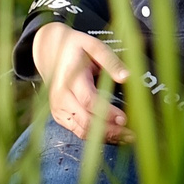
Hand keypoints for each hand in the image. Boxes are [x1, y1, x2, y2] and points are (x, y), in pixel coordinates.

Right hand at [36, 23, 130, 138]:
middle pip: (85, 121)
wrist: (51, 52)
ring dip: (105, 137)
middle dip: (109, 130)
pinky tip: (114, 135)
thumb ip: (111, 61)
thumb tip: (127, 76)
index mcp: (70, 79)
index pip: (88, 100)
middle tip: (131, 134)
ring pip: (82, 130)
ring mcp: (59, 109)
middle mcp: (61, 97)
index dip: (106, 112)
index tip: (124, 118)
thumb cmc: (76, 49)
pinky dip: (97, 136)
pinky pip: (79, 131)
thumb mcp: (94, 46)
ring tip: (127, 137)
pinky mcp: (60, 116)